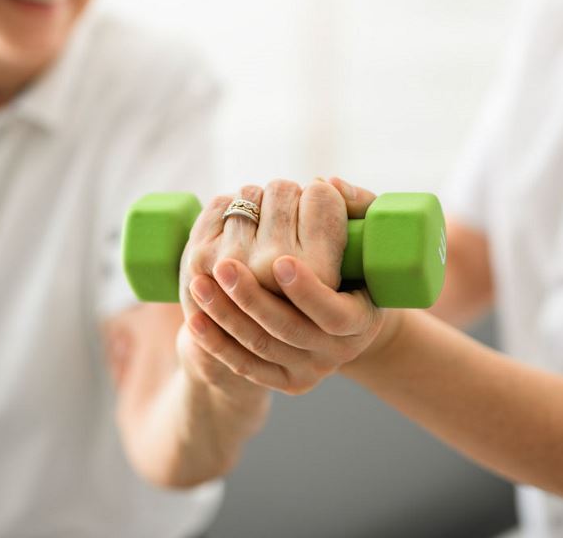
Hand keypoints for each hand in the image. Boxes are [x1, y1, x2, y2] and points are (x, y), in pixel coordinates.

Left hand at [185, 178, 399, 393]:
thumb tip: (329, 184)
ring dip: (225, 313)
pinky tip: (194, 319)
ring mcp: (305, 368)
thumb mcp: (368, 241)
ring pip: (259, 344)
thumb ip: (358, 207)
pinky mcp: (280, 379)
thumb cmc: (356, 267)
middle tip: (223, 264)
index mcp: (360, 320)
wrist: (340, 324)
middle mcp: (334, 350)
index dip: (306, 289)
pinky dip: (215, 343)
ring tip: (198, 280)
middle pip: (288, 328)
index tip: (280, 260)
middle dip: (252, 297)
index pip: (334, 312)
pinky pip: (242, 365)